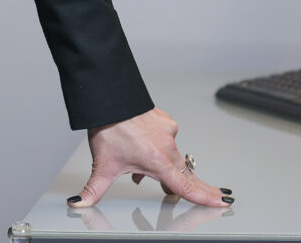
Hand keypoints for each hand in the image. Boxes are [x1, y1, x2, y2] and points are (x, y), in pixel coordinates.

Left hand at [67, 107, 231, 208]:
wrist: (109, 98)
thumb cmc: (109, 128)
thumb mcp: (102, 165)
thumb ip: (92, 189)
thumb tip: (78, 203)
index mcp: (157, 162)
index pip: (185, 186)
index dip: (205, 196)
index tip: (221, 200)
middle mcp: (167, 147)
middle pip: (185, 174)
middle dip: (192, 186)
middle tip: (212, 194)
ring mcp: (168, 132)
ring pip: (173, 157)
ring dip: (163, 168)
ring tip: (142, 174)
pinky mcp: (165, 121)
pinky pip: (167, 140)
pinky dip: (158, 149)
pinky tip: (142, 149)